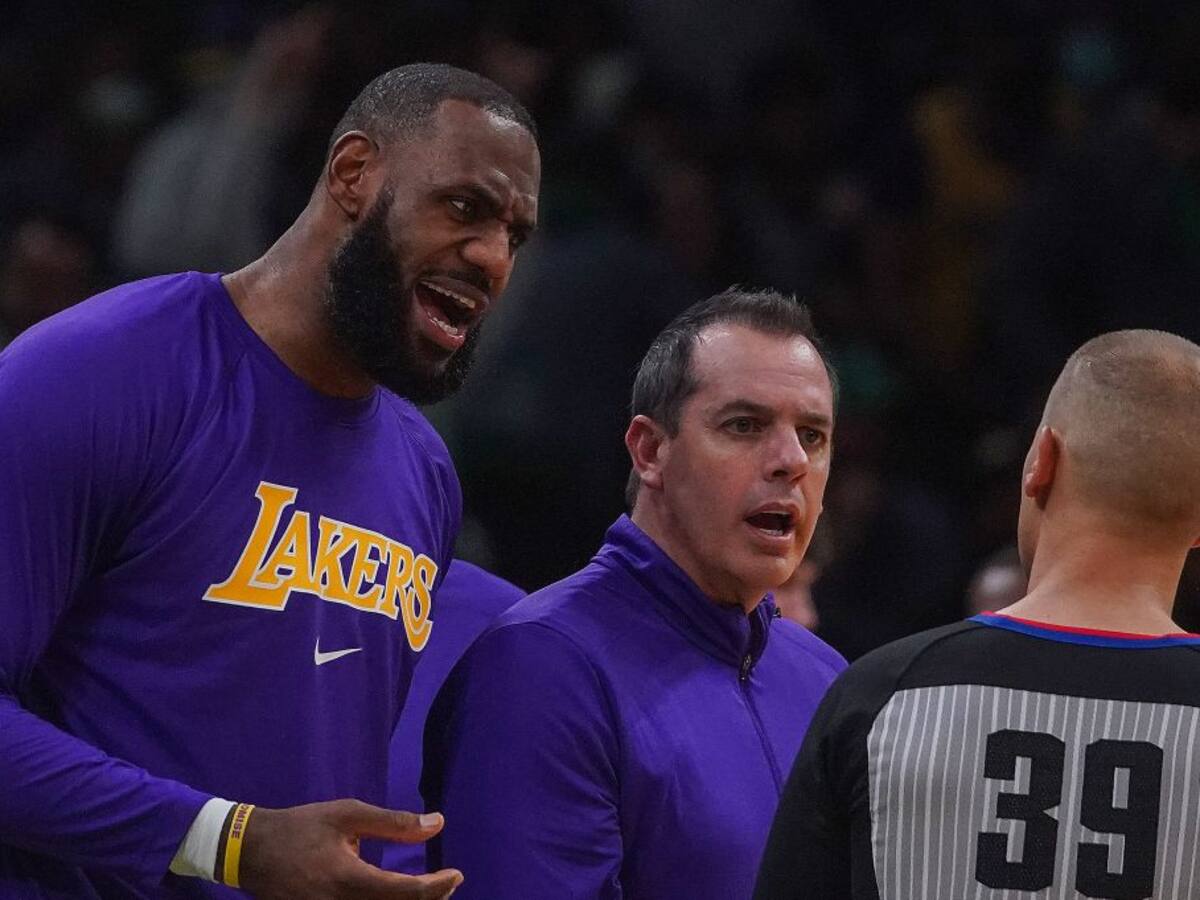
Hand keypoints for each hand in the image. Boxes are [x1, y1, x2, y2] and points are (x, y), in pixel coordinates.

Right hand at [238, 799, 462, 898]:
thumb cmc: (302, 828)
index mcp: (348, 878)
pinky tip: (397, 896)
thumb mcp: (347, 814)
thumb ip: (393, 822)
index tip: (456, 874)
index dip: (437, 887)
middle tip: (447, 883)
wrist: (250, 852)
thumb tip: (437, 823)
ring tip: (428, 891)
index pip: (405, 892)